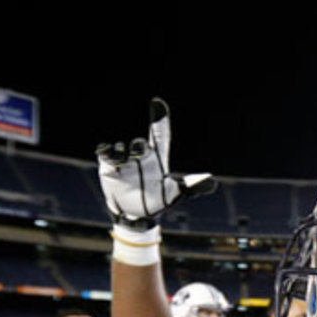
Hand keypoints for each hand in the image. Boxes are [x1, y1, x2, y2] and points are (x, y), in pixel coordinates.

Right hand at [96, 98, 215, 229]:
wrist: (135, 215)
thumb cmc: (158, 201)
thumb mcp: (175, 195)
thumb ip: (191, 187)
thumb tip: (212, 183)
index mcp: (157, 158)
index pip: (160, 135)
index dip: (159, 119)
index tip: (157, 101)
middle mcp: (140, 156)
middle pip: (140, 143)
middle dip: (139, 146)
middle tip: (140, 151)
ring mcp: (124, 160)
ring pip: (120, 148)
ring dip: (121, 152)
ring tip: (121, 163)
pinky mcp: (109, 167)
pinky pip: (105, 153)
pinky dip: (105, 152)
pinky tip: (108, 156)